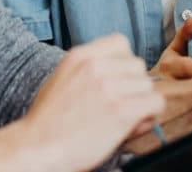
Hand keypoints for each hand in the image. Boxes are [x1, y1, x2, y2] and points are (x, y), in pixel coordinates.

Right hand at [19, 34, 163, 171]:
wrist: (36, 149)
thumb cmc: (48, 121)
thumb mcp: (64, 80)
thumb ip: (92, 71)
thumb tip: (124, 77)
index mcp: (80, 56)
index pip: (121, 42)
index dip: (123, 63)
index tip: (116, 80)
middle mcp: (96, 67)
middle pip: (138, 65)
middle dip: (133, 85)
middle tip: (119, 104)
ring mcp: (109, 87)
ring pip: (147, 85)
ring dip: (141, 102)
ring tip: (123, 118)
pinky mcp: (121, 110)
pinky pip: (156, 103)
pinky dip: (150, 115)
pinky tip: (133, 125)